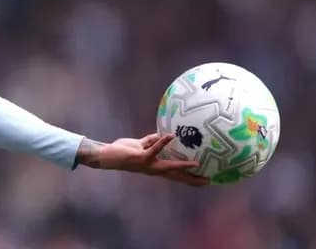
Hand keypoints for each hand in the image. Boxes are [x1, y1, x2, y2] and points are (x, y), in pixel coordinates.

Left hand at [76, 133, 208, 185]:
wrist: (107, 156)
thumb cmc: (123, 151)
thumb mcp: (141, 145)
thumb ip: (152, 142)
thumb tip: (165, 134)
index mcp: (155, 167)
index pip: (175, 174)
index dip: (189, 178)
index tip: (204, 181)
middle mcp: (153, 169)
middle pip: (176, 176)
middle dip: (192, 179)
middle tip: (208, 181)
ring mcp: (148, 164)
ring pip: (168, 166)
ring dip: (182, 166)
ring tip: (197, 164)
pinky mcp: (141, 157)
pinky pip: (154, 149)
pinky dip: (162, 143)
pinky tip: (171, 136)